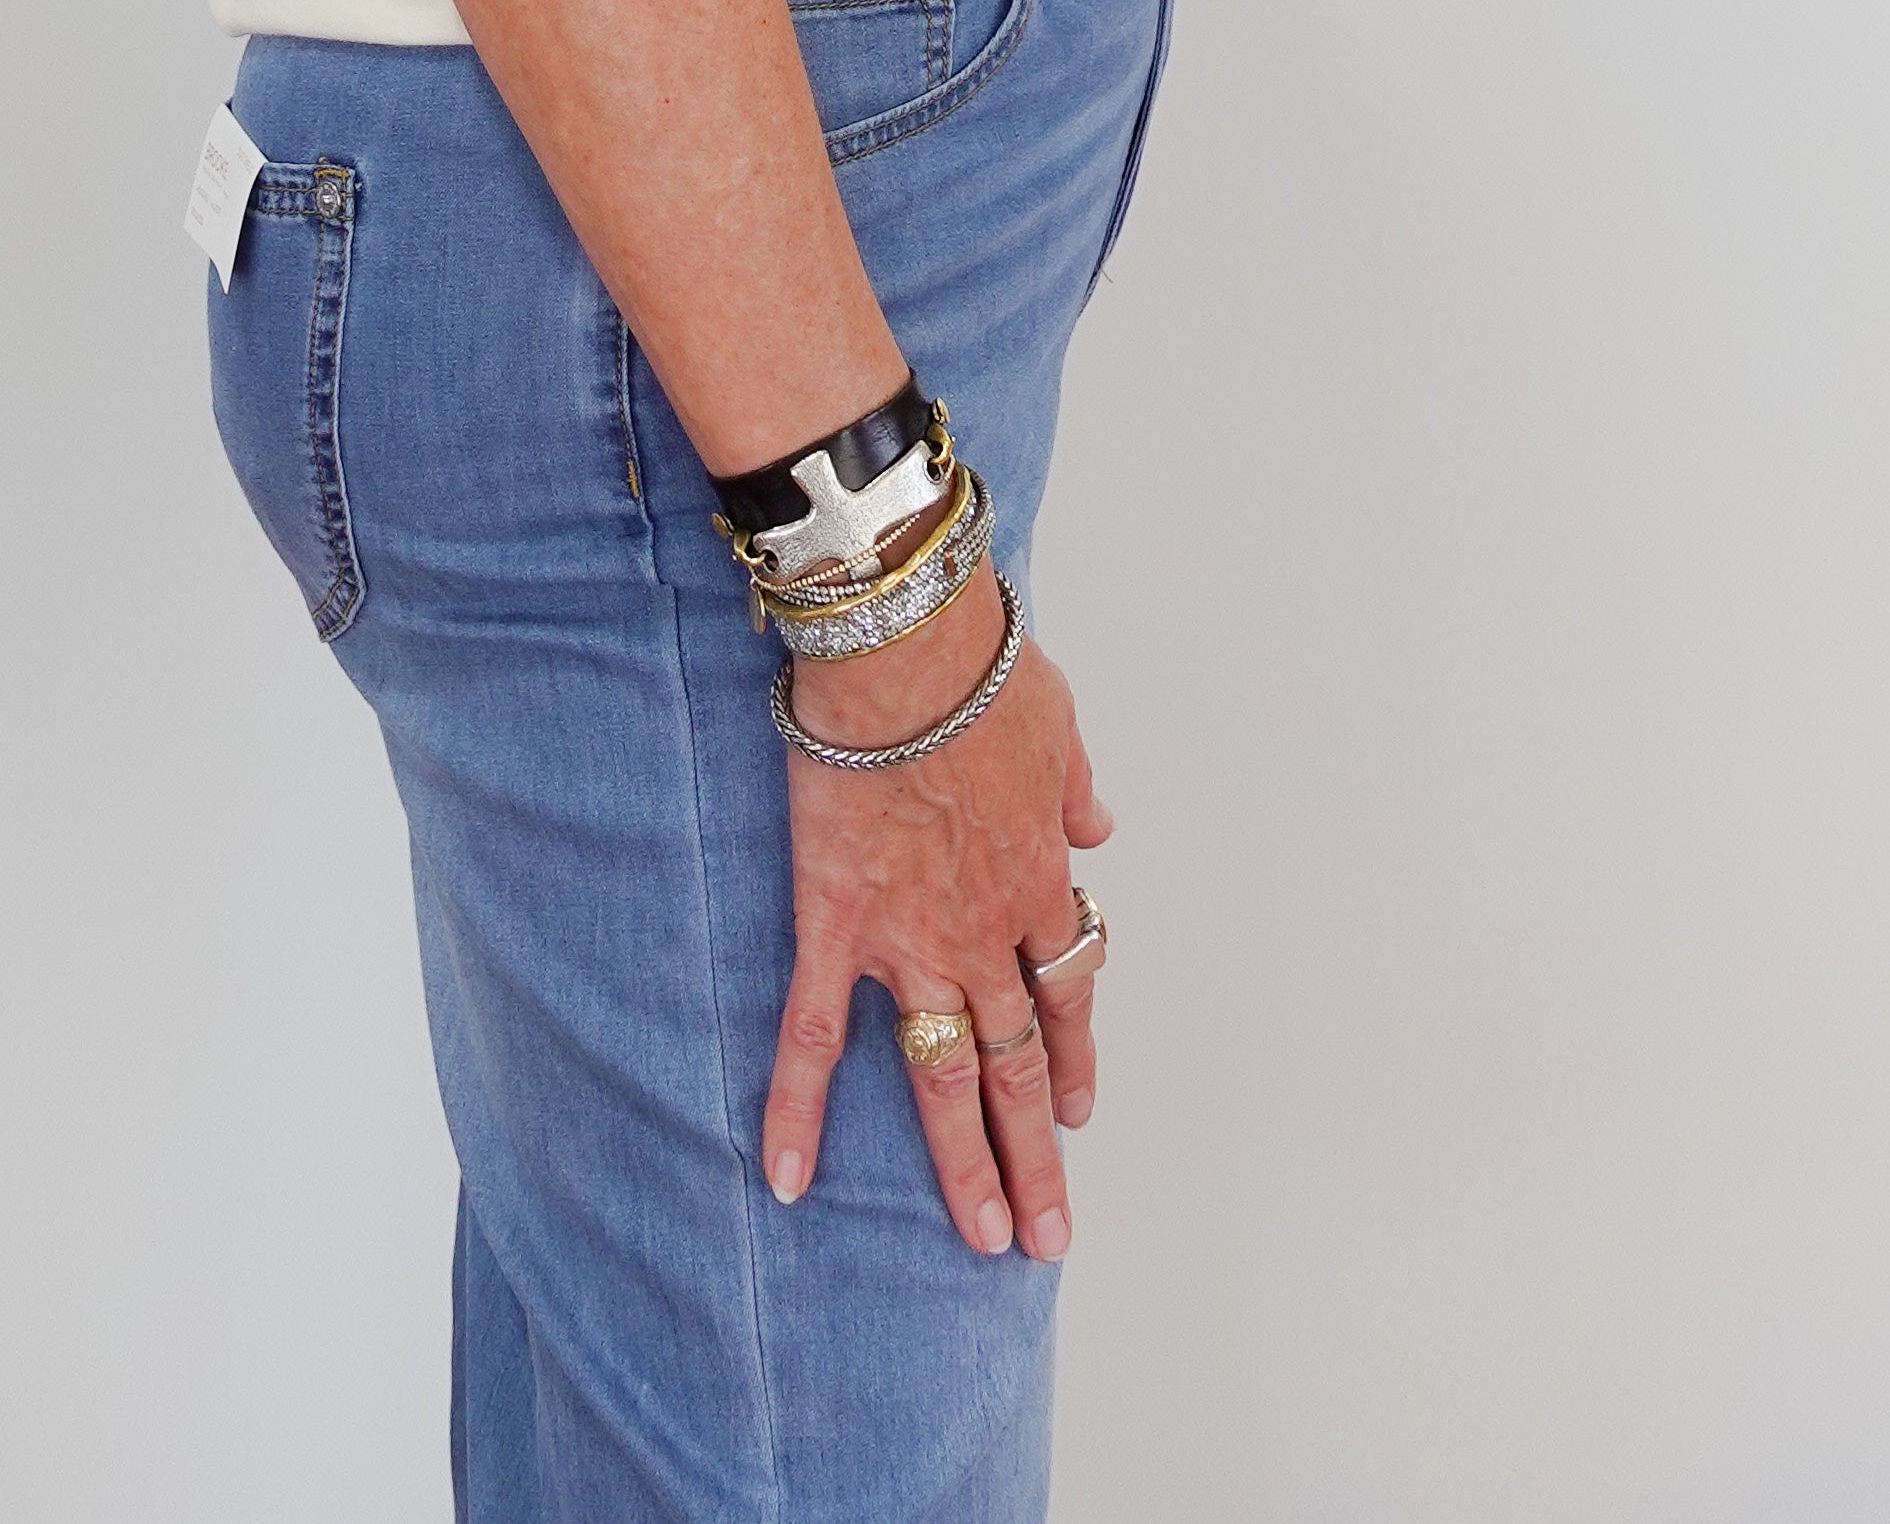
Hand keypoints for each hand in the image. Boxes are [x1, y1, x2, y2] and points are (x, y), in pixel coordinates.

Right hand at [759, 584, 1116, 1261]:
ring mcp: (911, 941)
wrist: (908, 653)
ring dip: (965, 1162)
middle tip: (1047, 1232)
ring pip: (945, 1075)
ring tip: (982, 1236)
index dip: (1074, 1057)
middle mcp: (984, 932)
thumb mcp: (1060, 723)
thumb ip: (1078, 788)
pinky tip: (788, 1176)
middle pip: (1019, 1064)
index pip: (1066, 993)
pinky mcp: (837, 929)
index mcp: (1038, 881)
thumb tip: (1100, 827)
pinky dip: (799, 1109)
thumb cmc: (982, 670)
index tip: (1079, 1110)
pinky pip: (814, 1036)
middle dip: (1037, 1155)